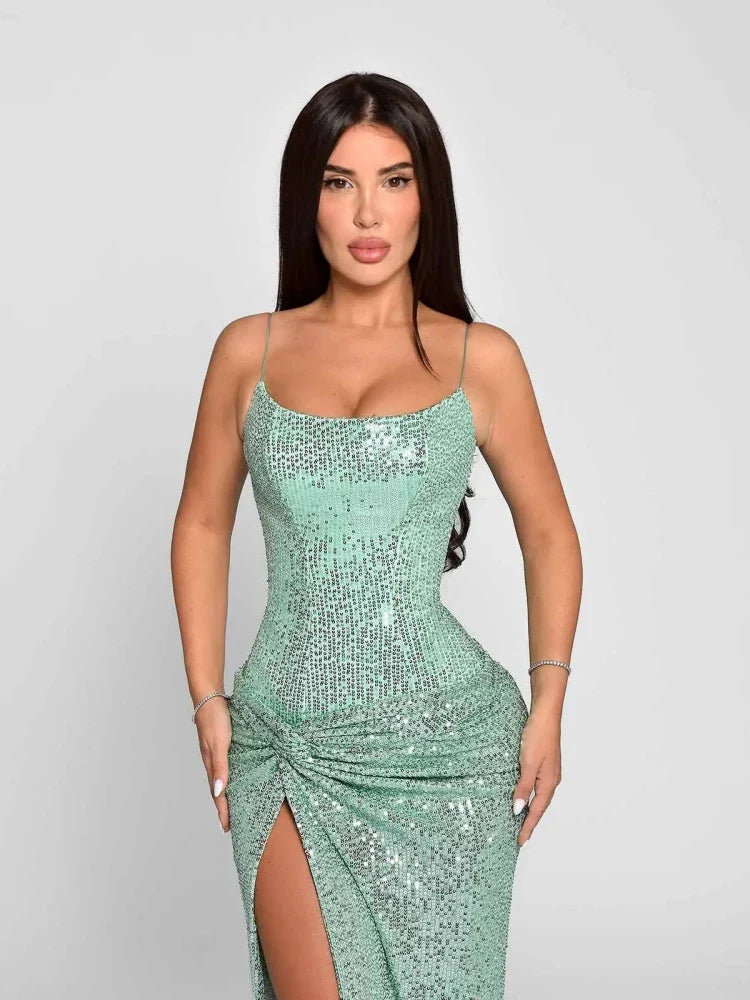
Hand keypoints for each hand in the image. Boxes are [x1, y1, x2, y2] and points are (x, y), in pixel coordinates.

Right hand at [195, 696, 231, 832]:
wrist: (209, 695)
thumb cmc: (215, 718)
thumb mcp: (219, 742)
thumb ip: (220, 766)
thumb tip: (218, 791)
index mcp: (212, 764)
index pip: (218, 794)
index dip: (223, 811)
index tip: (228, 828)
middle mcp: (214, 761)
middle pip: (219, 790)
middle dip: (225, 807)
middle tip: (232, 824)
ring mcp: (218, 753)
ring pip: (224, 778)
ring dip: (229, 793)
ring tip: (237, 806)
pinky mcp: (224, 744)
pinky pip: (229, 765)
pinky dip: (233, 776)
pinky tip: (240, 776)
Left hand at [512, 708, 561, 845]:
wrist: (546, 714)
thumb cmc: (538, 736)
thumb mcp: (527, 763)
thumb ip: (523, 787)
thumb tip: (518, 809)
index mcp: (549, 782)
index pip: (536, 811)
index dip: (528, 827)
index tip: (521, 842)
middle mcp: (551, 779)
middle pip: (540, 806)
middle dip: (531, 822)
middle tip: (521, 837)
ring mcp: (549, 771)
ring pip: (539, 796)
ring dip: (531, 809)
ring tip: (521, 821)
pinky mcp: (545, 763)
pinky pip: (538, 785)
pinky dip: (531, 795)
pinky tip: (524, 794)